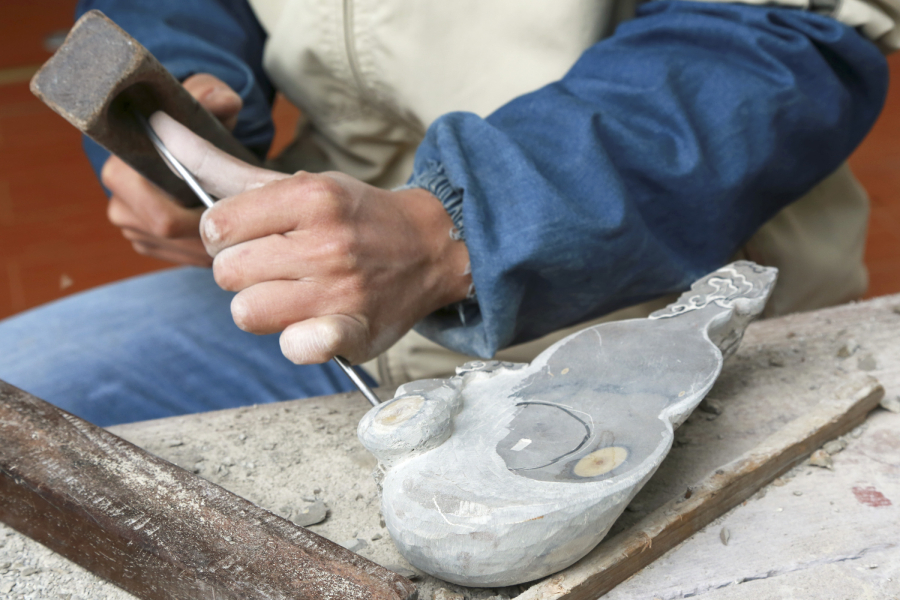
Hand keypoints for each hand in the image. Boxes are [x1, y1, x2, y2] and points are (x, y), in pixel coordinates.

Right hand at [101, 73, 242, 265]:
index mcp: (121, 171)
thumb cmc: (195, 122)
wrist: (185, 145)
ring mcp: (132, 227)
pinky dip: (206, 248)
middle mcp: (120, 203)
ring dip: (209, 240)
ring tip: (237, 219)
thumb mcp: (207, 103)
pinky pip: (180, 257)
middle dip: (207, 228)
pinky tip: (226, 232)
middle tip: (239, 213)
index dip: (197, 215)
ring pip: (178, 248)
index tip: (228, 204)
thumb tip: (222, 101)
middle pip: (169, 234)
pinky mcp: (147, 243)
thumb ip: (214, 97)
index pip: (160, 213)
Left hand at [150, 113, 471, 364]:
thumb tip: (160, 130)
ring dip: (262, 306)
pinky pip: (296, 347)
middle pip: (227, 272)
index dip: (224, 235)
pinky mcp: (355, 330)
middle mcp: (327, 242)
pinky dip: (296, 341)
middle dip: (241, 270)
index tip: (249, 236)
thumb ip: (225, 168)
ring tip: (290, 294)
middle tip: (274, 265)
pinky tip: (309, 325)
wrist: (430, 247)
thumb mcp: (299, 181)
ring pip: (247, 312)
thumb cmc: (354, 215)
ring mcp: (342, 290)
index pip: (216, 226)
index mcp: (311, 196)